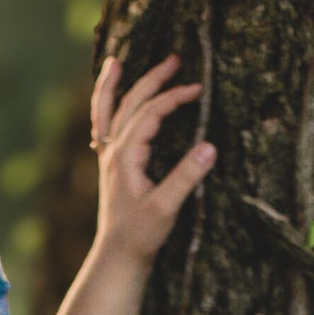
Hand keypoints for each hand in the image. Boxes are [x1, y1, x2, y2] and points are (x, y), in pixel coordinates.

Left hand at [90, 52, 215, 269]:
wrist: (118, 255)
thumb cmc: (142, 234)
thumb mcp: (166, 207)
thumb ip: (186, 176)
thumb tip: (210, 146)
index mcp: (125, 155)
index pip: (150, 113)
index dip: (174, 98)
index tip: (198, 90)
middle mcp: (112, 151)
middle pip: (130, 102)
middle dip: (152, 79)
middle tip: (175, 59)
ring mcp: (108, 157)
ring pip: (108, 111)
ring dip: (115, 84)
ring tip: (117, 60)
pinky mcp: (110, 165)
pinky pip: (103, 126)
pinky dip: (105, 107)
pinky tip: (109, 99)